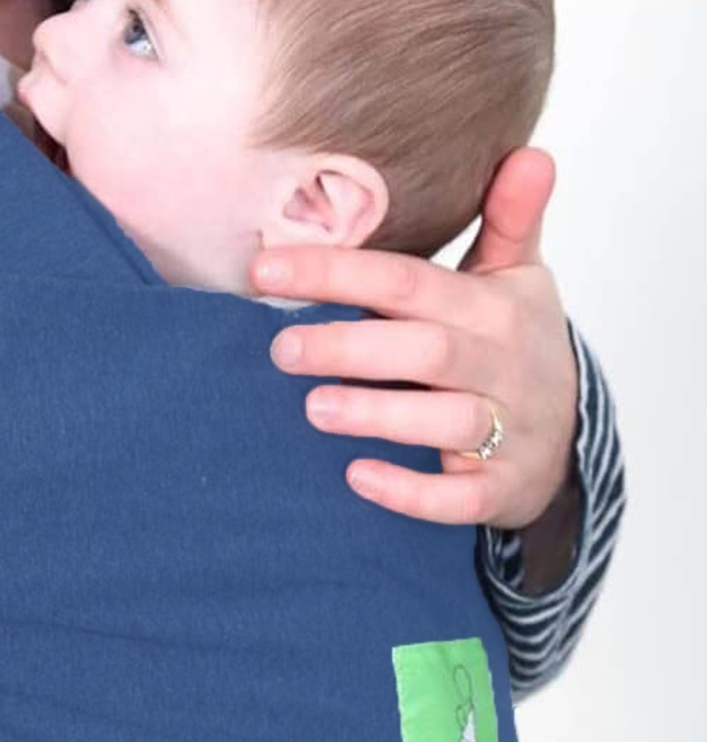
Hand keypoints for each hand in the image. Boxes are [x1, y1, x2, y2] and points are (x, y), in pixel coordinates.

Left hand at [253, 148, 579, 531]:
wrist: (568, 437)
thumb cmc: (520, 348)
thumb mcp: (520, 281)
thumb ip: (510, 222)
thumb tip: (528, 153)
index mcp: (492, 308)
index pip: (408, 282)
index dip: (339, 273)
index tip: (265, 269)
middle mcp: (502, 365)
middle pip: (426, 349)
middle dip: (351, 347)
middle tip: (281, 348)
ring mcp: (506, 430)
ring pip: (444, 420)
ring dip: (378, 414)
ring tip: (312, 409)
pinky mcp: (500, 487)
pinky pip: (459, 496)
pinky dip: (411, 491)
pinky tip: (357, 477)